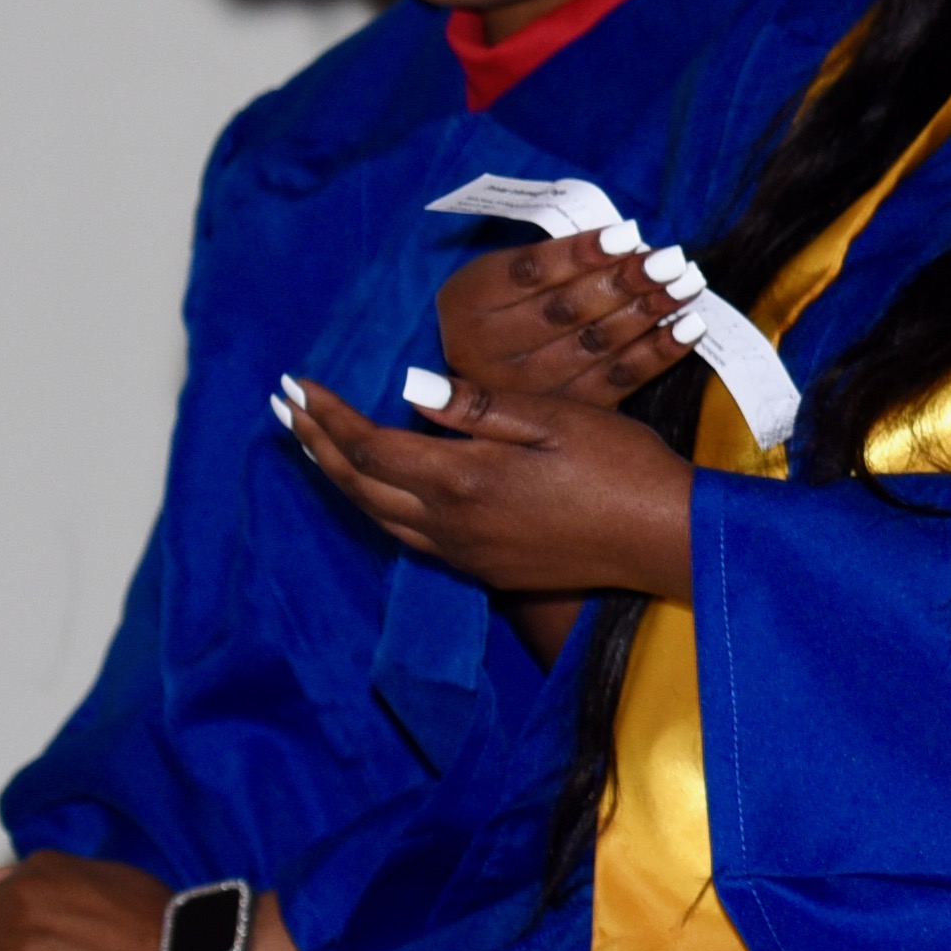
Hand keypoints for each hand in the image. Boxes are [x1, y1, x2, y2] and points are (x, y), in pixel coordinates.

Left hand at [277, 374, 699, 600]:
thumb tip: (407, 389)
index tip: (296, 383)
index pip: (370, 445)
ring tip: (315, 445)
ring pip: (377, 515)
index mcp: (464, 478)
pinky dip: (376, 505)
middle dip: (315, 444)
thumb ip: (477, 407)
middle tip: (284, 409)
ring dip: (339, 477)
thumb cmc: (621, 467)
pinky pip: (409, 536)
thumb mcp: (555, 418)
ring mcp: (466, 551)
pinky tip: (377, 488)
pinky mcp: (484, 567)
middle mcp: (451, 523)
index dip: (327, 414)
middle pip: (359, 484)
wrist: (667, 539)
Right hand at [437, 232, 692, 411]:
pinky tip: (689, 327)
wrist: (480, 373)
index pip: (530, 273)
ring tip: (686, 285)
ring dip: (648, 313)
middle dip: (624, 282)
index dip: (581, 253)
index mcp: (467, 302)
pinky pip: (617, 380)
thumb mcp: (502, 271)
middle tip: (671, 259)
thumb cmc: (503, 303)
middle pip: (566, 310)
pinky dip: (658, 353)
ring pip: (595, 345)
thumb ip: (551, 258)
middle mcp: (486, 350)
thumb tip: (627, 240)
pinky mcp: (561, 412)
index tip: (629, 234)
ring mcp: (524, 389)